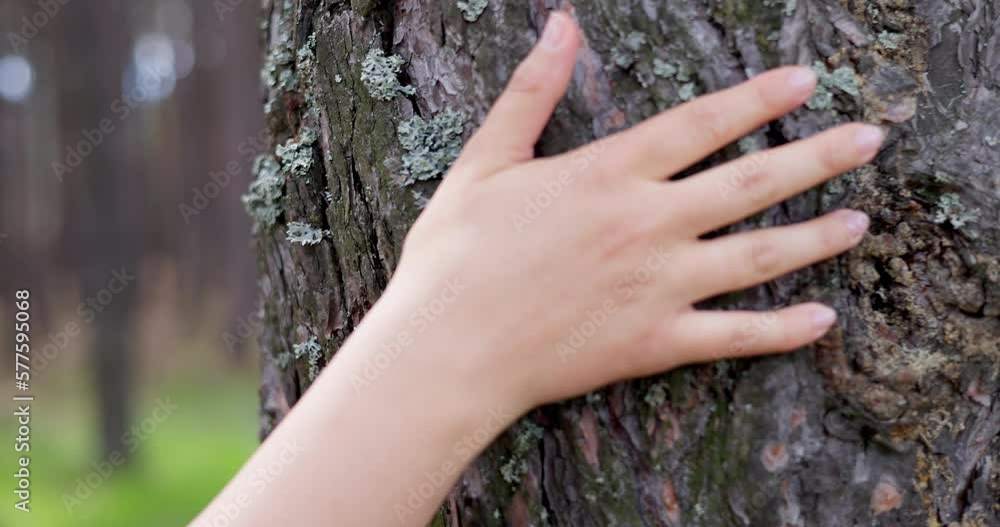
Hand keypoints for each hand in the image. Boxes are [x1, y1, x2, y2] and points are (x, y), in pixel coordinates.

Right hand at [384, 12, 880, 415]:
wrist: (447, 349)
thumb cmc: (455, 255)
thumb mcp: (485, 160)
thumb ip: (530, 91)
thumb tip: (560, 24)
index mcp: (608, 174)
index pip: (700, 124)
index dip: (756, 99)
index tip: (806, 81)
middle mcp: (647, 224)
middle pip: (751, 183)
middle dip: (817, 158)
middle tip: (871, 140)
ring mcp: (659, 286)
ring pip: (757, 255)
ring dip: (815, 237)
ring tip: (861, 222)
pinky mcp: (655, 343)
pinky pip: (734, 337)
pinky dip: (782, 331)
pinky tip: (822, 320)